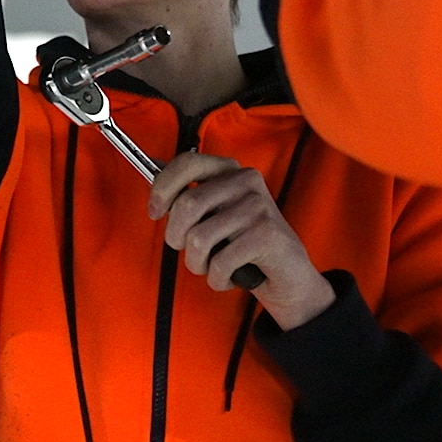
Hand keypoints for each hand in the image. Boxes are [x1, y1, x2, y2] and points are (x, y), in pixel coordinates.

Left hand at [148, 152, 336, 328]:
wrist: (287, 275)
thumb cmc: (244, 244)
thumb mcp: (216, 213)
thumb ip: (189, 195)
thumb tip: (154, 176)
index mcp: (231, 171)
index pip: (187, 163)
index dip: (162, 188)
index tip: (155, 211)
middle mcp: (246, 182)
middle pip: (187, 204)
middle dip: (175, 236)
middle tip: (186, 250)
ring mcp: (259, 207)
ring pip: (198, 239)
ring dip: (196, 264)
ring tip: (211, 266)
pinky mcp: (267, 235)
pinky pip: (219, 263)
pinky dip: (216, 279)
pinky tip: (229, 276)